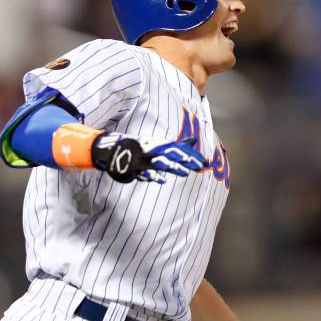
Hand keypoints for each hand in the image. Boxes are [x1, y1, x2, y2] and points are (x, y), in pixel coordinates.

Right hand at [92, 133, 206, 183]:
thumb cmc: (141, 149)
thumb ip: (178, 144)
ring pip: (159, 162)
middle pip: (172, 153)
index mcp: (160, 145)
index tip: (205, 162)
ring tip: (184, 172)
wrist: (114, 150)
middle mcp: (153, 150)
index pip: (179, 148)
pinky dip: (152, 176)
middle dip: (185, 159)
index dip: (192, 155)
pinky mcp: (134, 168)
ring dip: (172, 167)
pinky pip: (144, 172)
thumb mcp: (160, 144)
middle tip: (199, 165)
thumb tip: (195, 140)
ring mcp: (144, 159)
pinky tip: (162, 180)